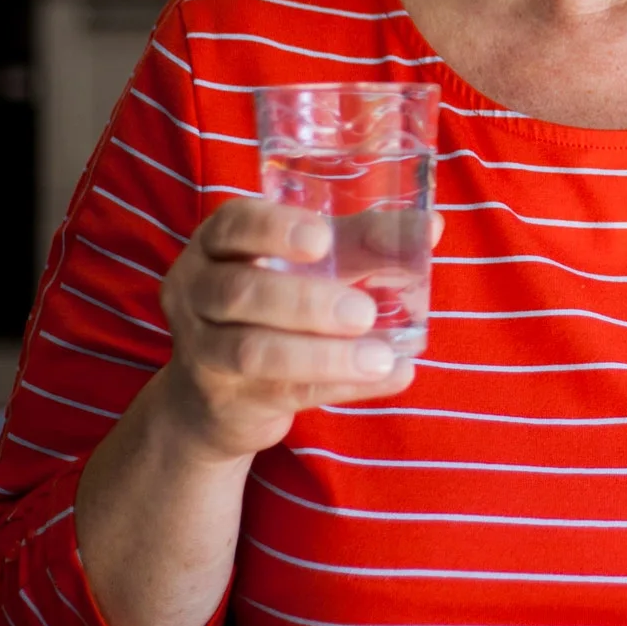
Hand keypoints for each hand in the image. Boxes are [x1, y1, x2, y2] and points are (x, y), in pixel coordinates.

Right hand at [153, 200, 422, 463]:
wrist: (214, 396)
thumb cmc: (272, 305)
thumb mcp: (307, 266)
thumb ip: (361, 243)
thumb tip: (430, 226)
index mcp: (216, 246)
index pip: (232, 226)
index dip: (273, 230)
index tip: (321, 239)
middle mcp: (196, 293)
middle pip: (239, 293)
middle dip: (306, 302)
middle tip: (364, 311)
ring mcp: (204, 351)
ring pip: (253, 351)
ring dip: (324, 354)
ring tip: (381, 356)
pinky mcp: (227, 400)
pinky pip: (284, 392)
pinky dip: (342, 385)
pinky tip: (390, 375)